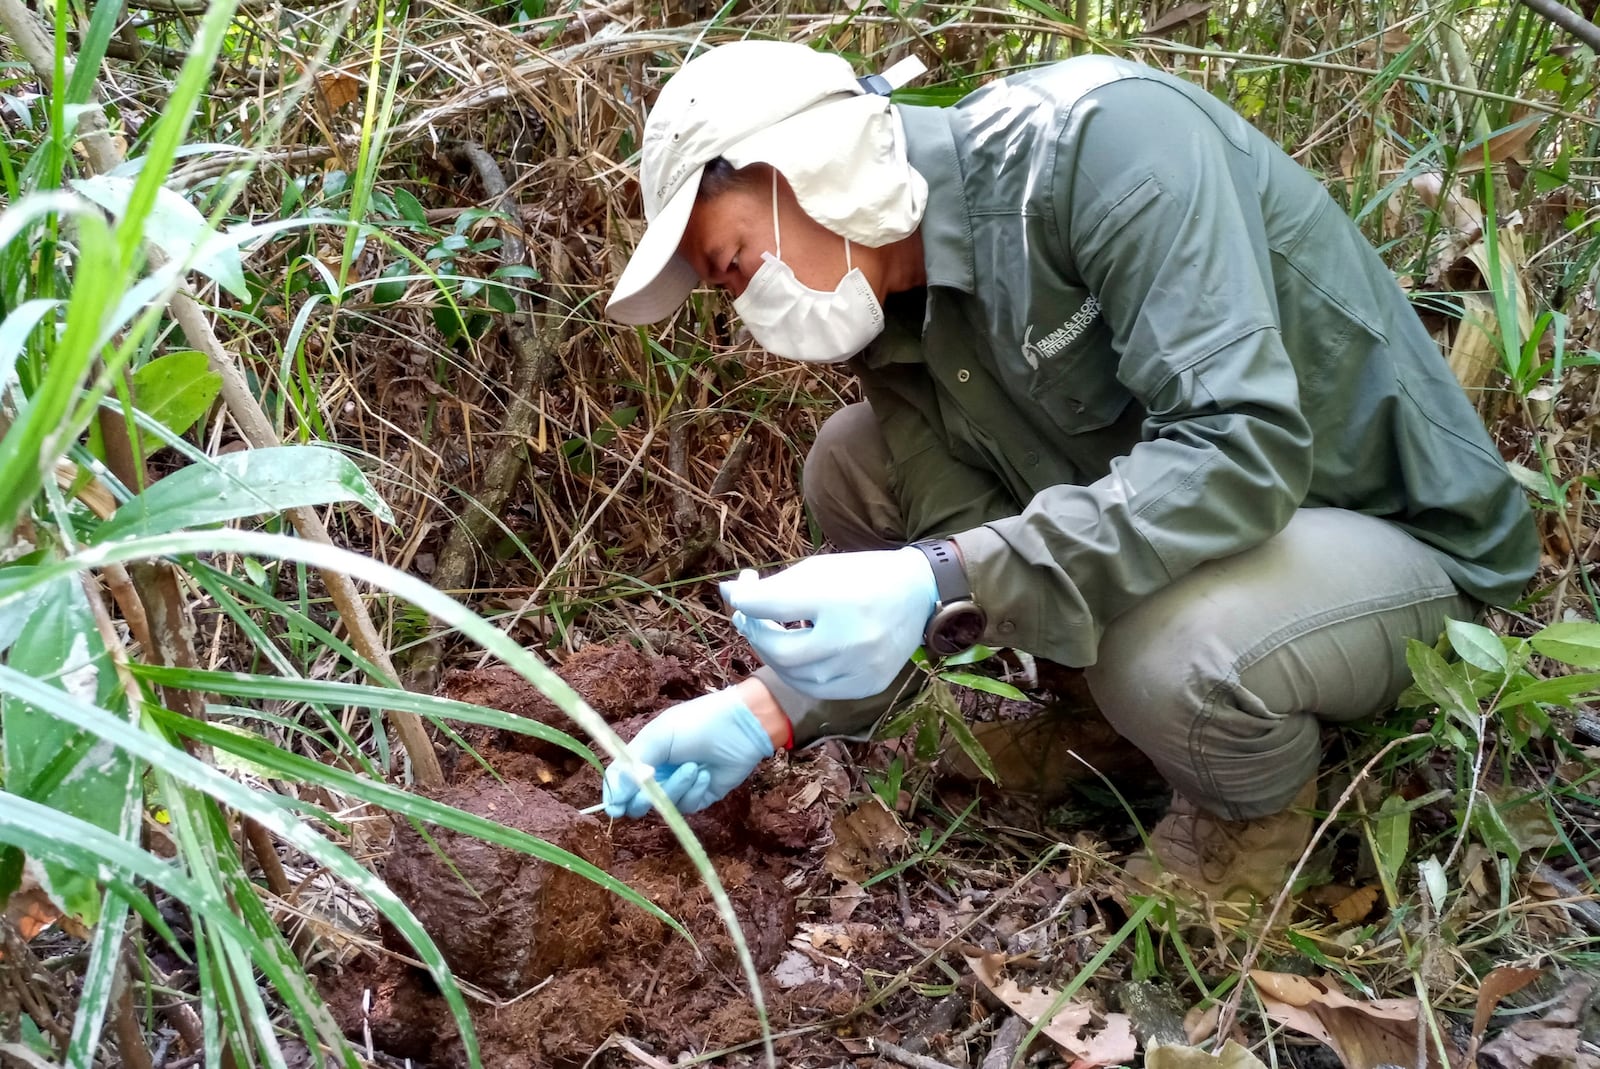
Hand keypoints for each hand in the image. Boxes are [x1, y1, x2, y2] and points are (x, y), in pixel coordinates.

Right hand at [601, 686, 774, 818]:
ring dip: (677, 788)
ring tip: (694, 767)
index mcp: (643, 754)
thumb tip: (614, 798)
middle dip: (646, 795)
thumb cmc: (697, 723)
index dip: (615, 795)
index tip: (615, 807)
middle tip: (655, 781)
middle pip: (638, 801)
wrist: (741, 727)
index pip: (619, 780)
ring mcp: (679, 786)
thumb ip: (633, 766)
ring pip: (664, 805)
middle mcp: (658, 772)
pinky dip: (695, 791)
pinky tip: (706, 775)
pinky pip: (687, 806)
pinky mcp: (700, 797)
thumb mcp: (659, 737)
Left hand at [722, 547, 936, 699]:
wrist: (917, 593)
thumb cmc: (859, 577)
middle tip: (750, 620)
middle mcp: (850, 637)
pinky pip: (820, 689)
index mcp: (836, 597)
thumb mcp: (816, 570)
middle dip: (756, 635)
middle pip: (779, 650)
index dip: (745, 600)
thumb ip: (772, 587)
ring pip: (795, 676)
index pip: (771, 605)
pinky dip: (802, 675)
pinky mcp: (869, 685)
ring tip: (774, 636)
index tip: (738, 595)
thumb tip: (729, 596)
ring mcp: (862, 667)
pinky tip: (800, 656)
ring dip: (775, 657)